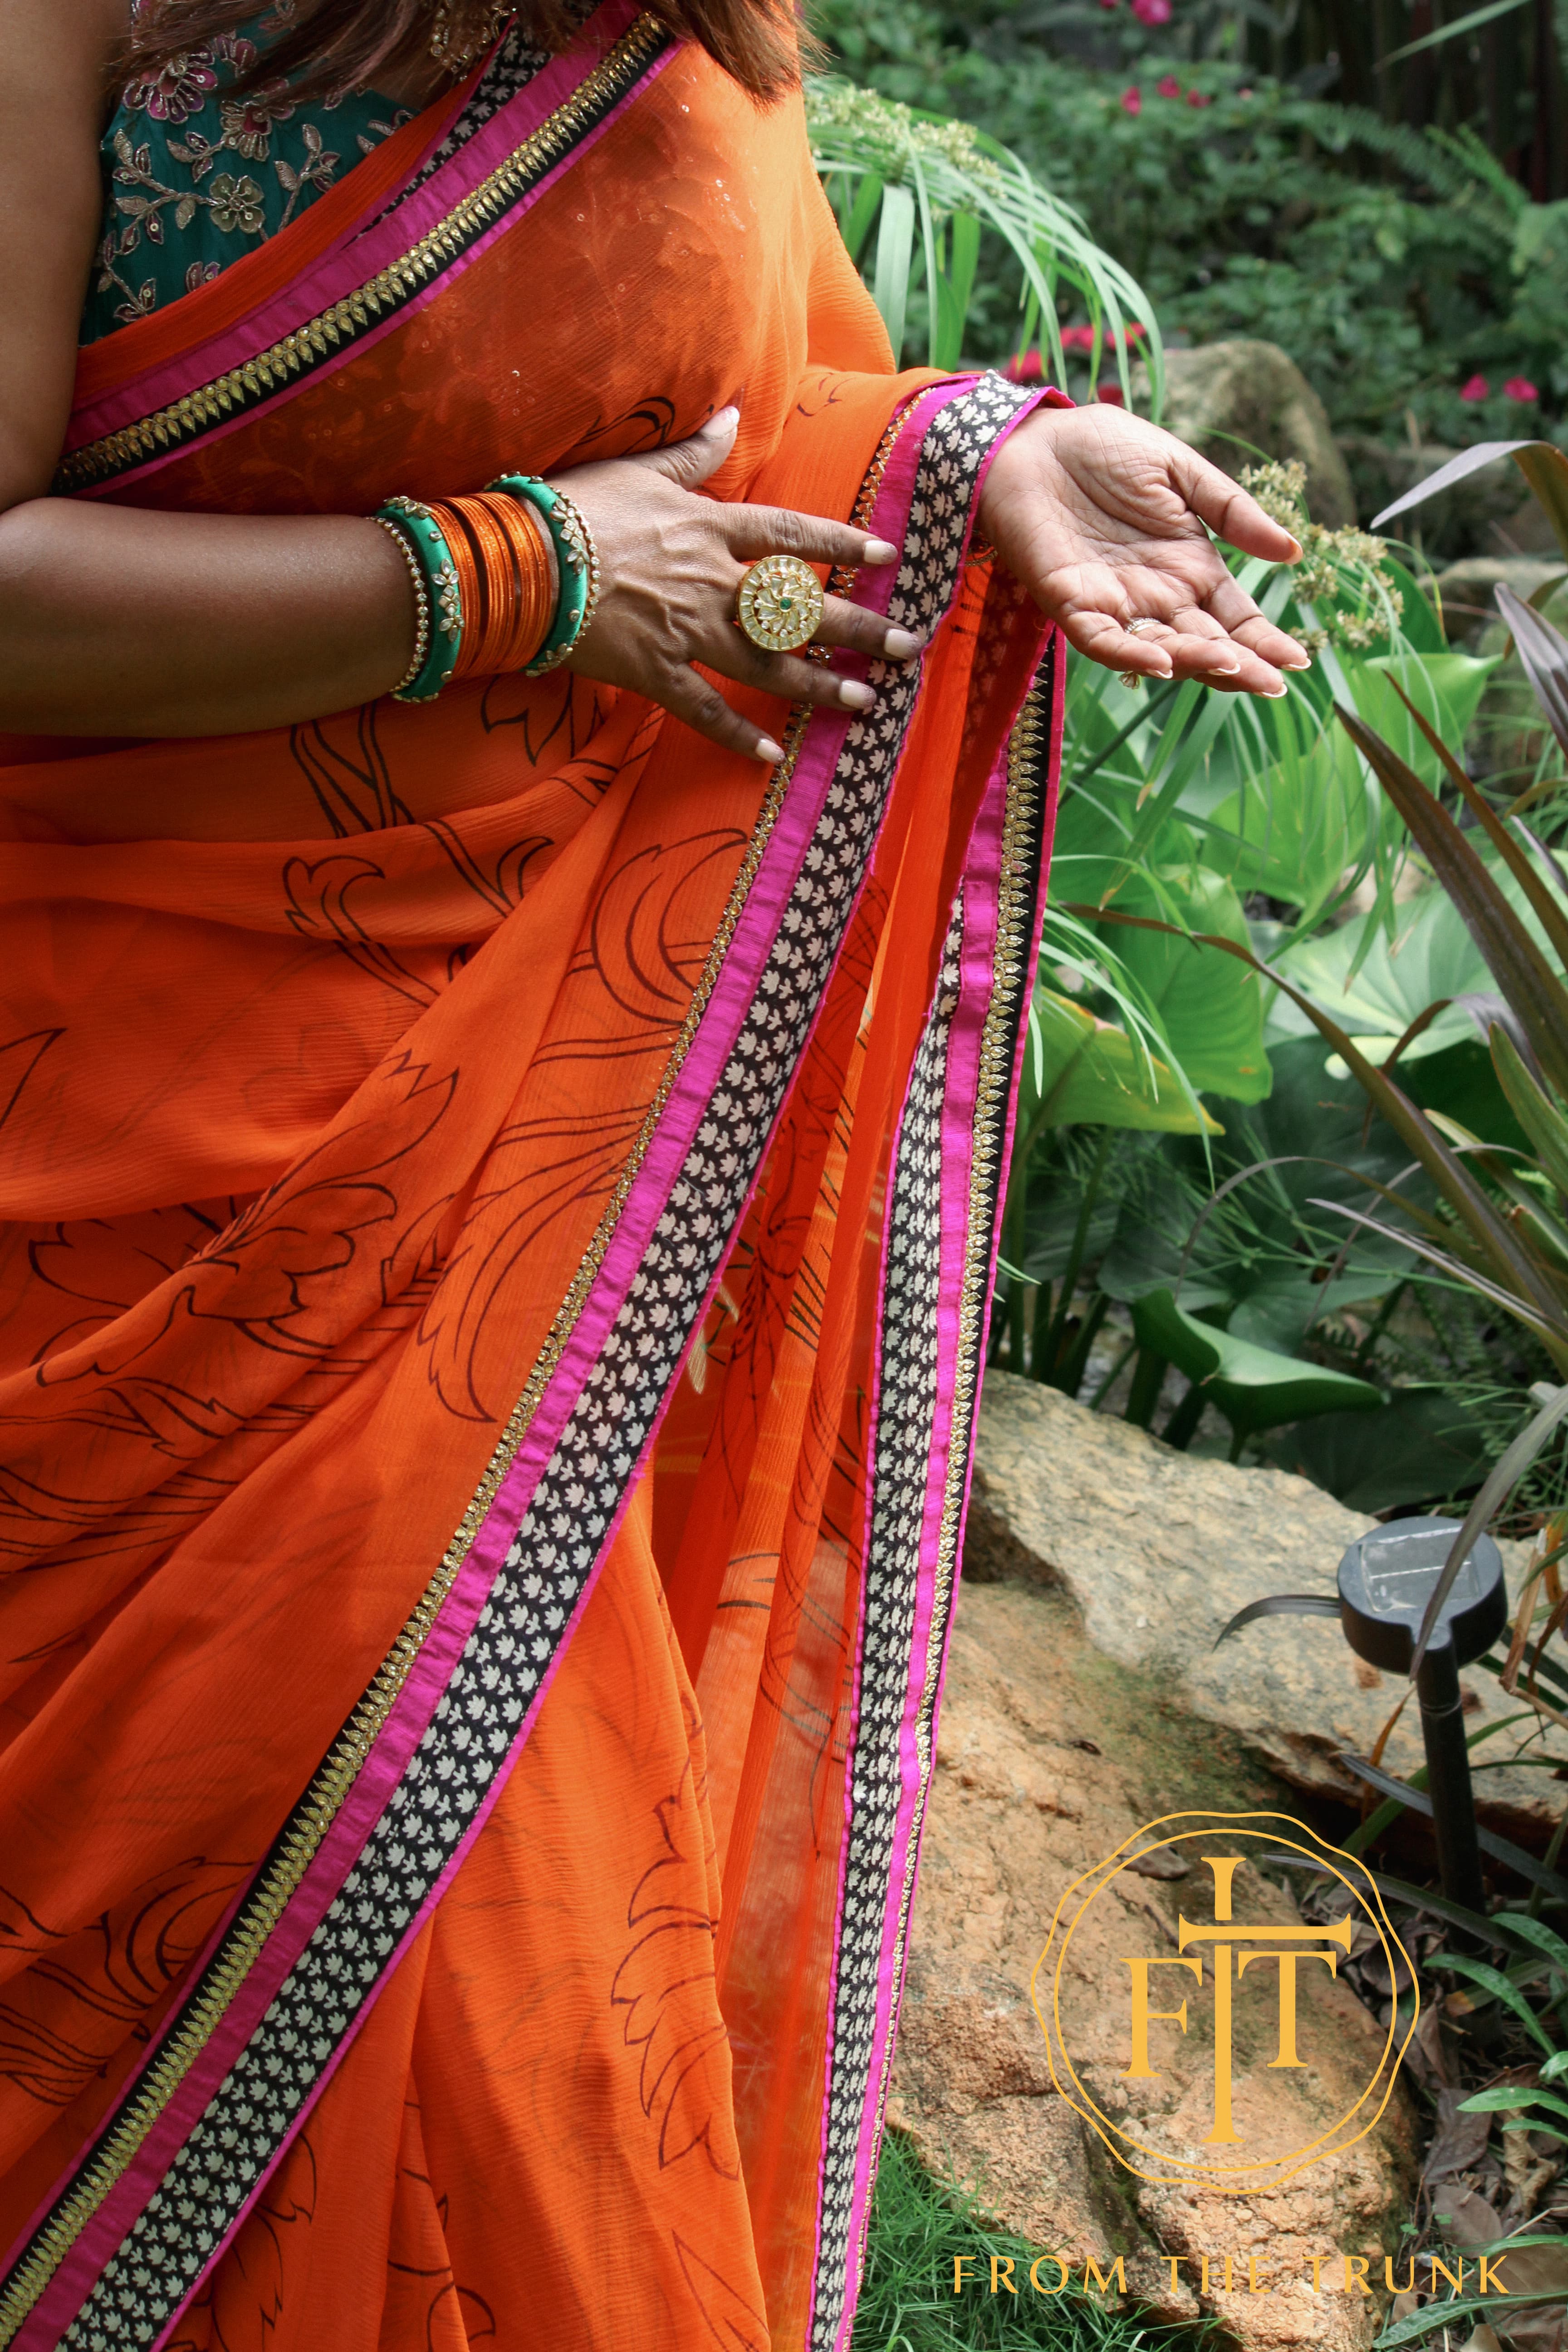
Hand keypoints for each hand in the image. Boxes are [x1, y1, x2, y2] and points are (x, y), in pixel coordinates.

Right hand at [550, 408, 920, 762]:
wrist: (522, 560)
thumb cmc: (574, 508)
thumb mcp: (639, 469)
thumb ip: (693, 453)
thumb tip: (731, 416)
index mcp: (710, 528)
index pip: (792, 535)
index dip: (841, 543)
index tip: (886, 555)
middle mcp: (712, 583)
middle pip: (799, 609)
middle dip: (859, 628)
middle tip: (908, 647)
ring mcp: (686, 631)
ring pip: (768, 663)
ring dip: (820, 685)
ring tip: (864, 702)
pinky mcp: (654, 671)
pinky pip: (705, 708)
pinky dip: (738, 734)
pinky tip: (773, 754)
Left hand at [976, 403, 1310, 694]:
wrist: (1033, 440)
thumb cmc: (1103, 449)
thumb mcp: (1180, 470)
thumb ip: (1230, 511)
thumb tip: (1291, 553)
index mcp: (1189, 567)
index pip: (1235, 618)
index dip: (1265, 640)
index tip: (1298, 658)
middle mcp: (1157, 595)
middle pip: (1206, 643)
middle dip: (1242, 665)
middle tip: (1276, 682)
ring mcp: (1115, 604)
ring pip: (1161, 649)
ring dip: (1196, 663)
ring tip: (1235, 669)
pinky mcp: (1070, 604)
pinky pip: (1102, 641)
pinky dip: (1130, 655)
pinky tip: (1162, 664)